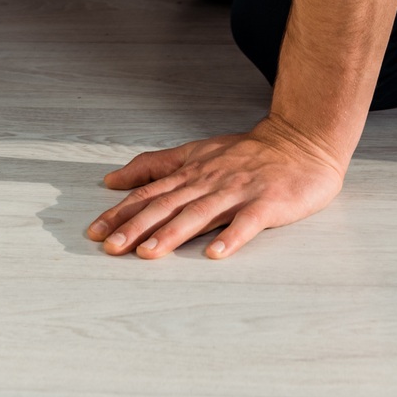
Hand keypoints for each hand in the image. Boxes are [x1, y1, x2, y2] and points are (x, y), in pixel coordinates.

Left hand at [86, 117, 344, 260]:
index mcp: (191, 172)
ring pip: (200, 213)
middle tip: (112, 247)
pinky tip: (215, 254)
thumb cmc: (246, 153)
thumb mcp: (196, 152)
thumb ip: (155, 165)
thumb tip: (113, 180)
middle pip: (168, 204)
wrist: (300, 142)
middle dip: (137, 226)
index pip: (149, 193)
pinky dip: (231, 238)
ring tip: (150, 253)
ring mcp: (237, 191)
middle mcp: (209, 181)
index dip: (122, 212)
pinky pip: (246, 222)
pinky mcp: (267, 203)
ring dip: (173, 233)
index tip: (96, 231)